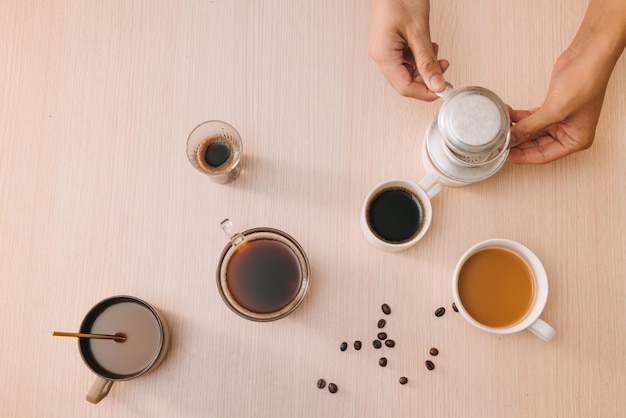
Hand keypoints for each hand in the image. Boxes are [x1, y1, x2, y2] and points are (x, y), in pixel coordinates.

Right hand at [368, 0, 448, 100]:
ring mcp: (382, 48)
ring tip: (436, 54)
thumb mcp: (418, 31)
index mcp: (383, 55)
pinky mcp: (387, 42)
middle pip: (404, 81)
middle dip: (426, 78)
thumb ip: (427, 61)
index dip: (425, 92)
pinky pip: (403, 58)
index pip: (405, 87)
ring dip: (423, 67)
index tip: (442, 89)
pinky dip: (417, 57)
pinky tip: (426, 47)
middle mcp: (380, 54)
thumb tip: (436, 84)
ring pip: (405, 70)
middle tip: (443, 70)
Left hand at [507, 47, 607, 163]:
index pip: (544, 156)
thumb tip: (511, 139)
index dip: (523, 156)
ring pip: (532, 131)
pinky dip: (519, 117)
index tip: (505, 155)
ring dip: (516, 128)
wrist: (588, 55)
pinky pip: (531, 118)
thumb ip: (530, 127)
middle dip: (518, 142)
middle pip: (536, 145)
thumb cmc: (585, 81)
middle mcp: (569, 132)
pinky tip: (507, 115)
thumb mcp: (554, 110)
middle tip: (499, 142)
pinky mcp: (552, 108)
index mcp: (576, 140)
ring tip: (500, 127)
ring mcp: (560, 120)